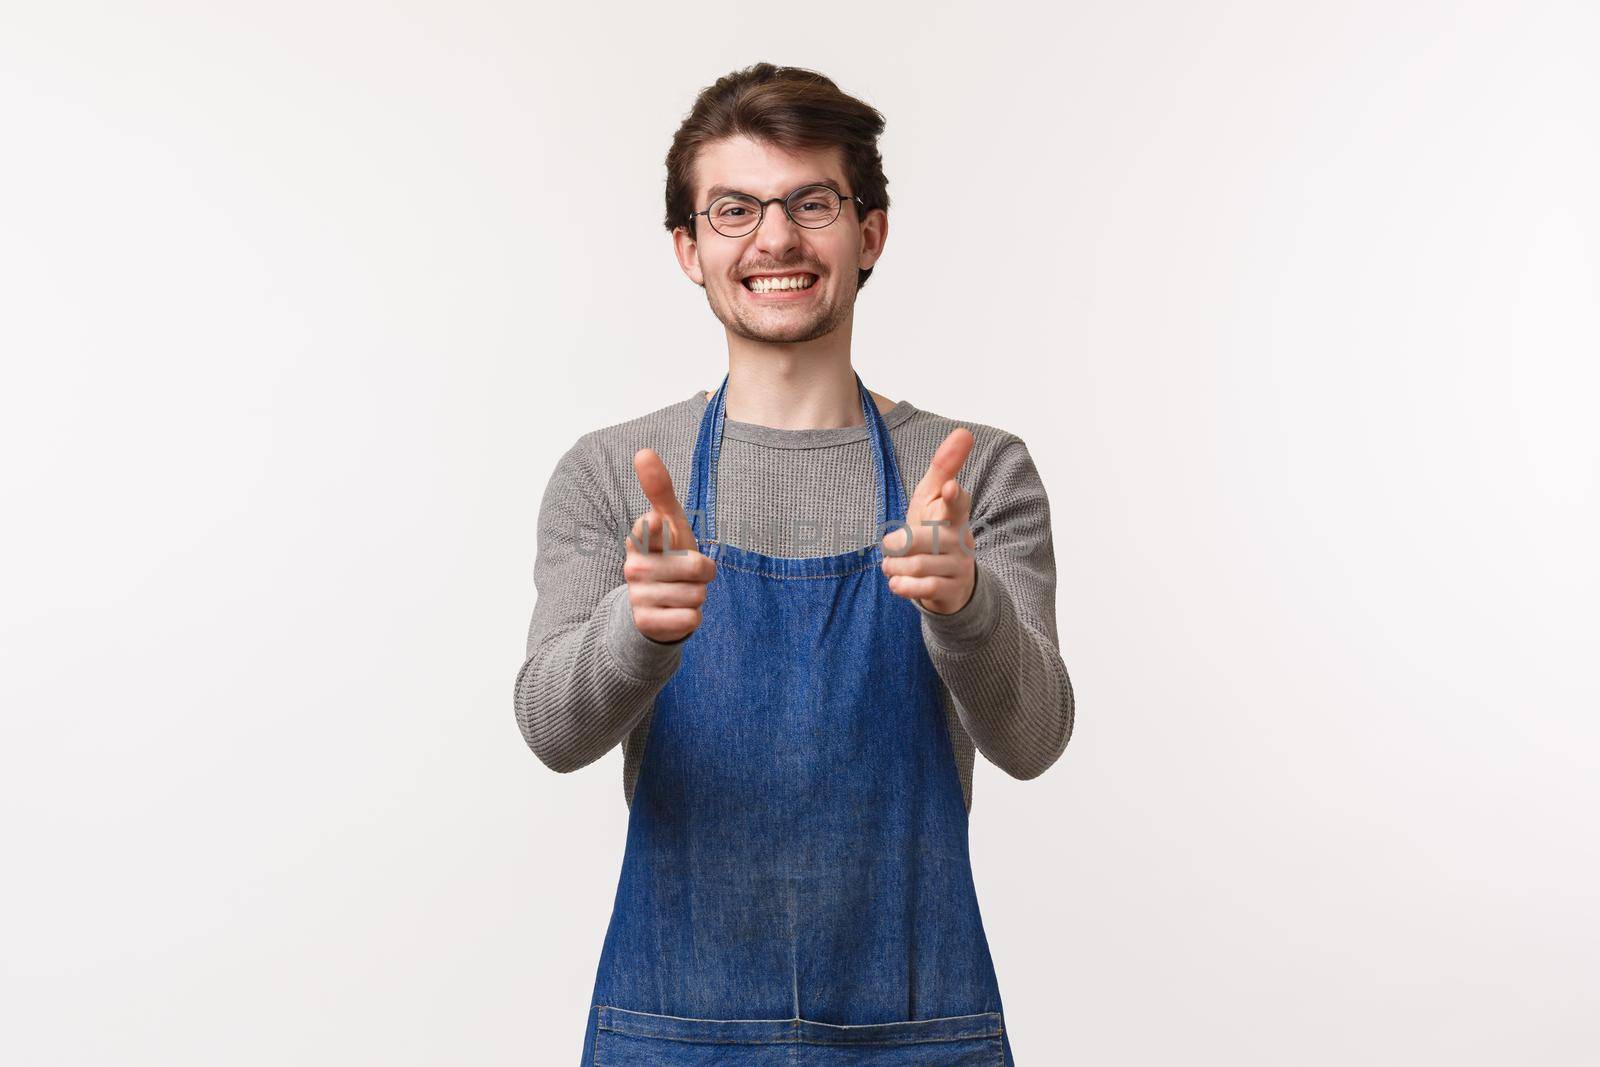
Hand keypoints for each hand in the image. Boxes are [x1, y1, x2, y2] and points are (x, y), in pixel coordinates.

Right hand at [624, 448, 716, 642]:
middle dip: (703, 573)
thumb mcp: (670, 524)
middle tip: (687, 575)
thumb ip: (659, 490)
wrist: (653, 608)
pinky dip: (692, 617)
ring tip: (681, 593)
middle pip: (697, 568)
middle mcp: (634, 568)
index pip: (649, 529)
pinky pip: (691, 619)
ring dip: (697, 596)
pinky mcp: (647, 624)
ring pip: (697, 595)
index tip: (657, 523)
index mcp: (639, 540)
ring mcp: (638, 597)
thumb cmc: (669, 557)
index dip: (658, 529)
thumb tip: (643, 451)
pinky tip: (676, 613)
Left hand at [880, 427, 976, 614]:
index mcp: (954, 514)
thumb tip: (964, 431)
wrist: (950, 580)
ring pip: (920, 565)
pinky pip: (925, 588)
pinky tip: (896, 583)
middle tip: (886, 544)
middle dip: (901, 542)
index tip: (948, 487)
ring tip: (889, 565)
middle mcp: (960, 539)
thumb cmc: (935, 529)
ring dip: (895, 566)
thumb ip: (944, 467)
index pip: (957, 502)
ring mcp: (958, 566)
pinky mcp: (951, 590)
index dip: (952, 495)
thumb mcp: (933, 497)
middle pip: (927, 538)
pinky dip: (904, 586)